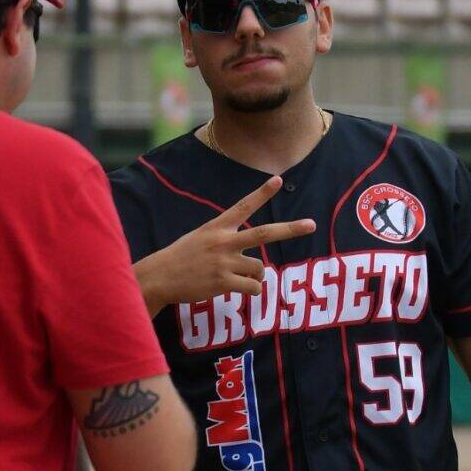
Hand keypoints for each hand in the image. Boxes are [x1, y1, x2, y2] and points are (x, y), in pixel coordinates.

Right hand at [134, 176, 315, 315]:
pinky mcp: (223, 282)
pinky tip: (238, 289)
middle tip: (311, 224)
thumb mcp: (200, 238)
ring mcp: (225, 262)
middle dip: (290, 229)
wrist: (159, 277)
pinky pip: (252, 288)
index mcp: (218, 227)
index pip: (244, 206)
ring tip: (237, 278)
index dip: (262, 193)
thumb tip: (251, 257)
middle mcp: (224, 241)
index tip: (278, 180)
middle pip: (264, 234)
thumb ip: (225, 240)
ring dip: (255, 276)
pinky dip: (251, 290)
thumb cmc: (181, 258)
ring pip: (258, 269)